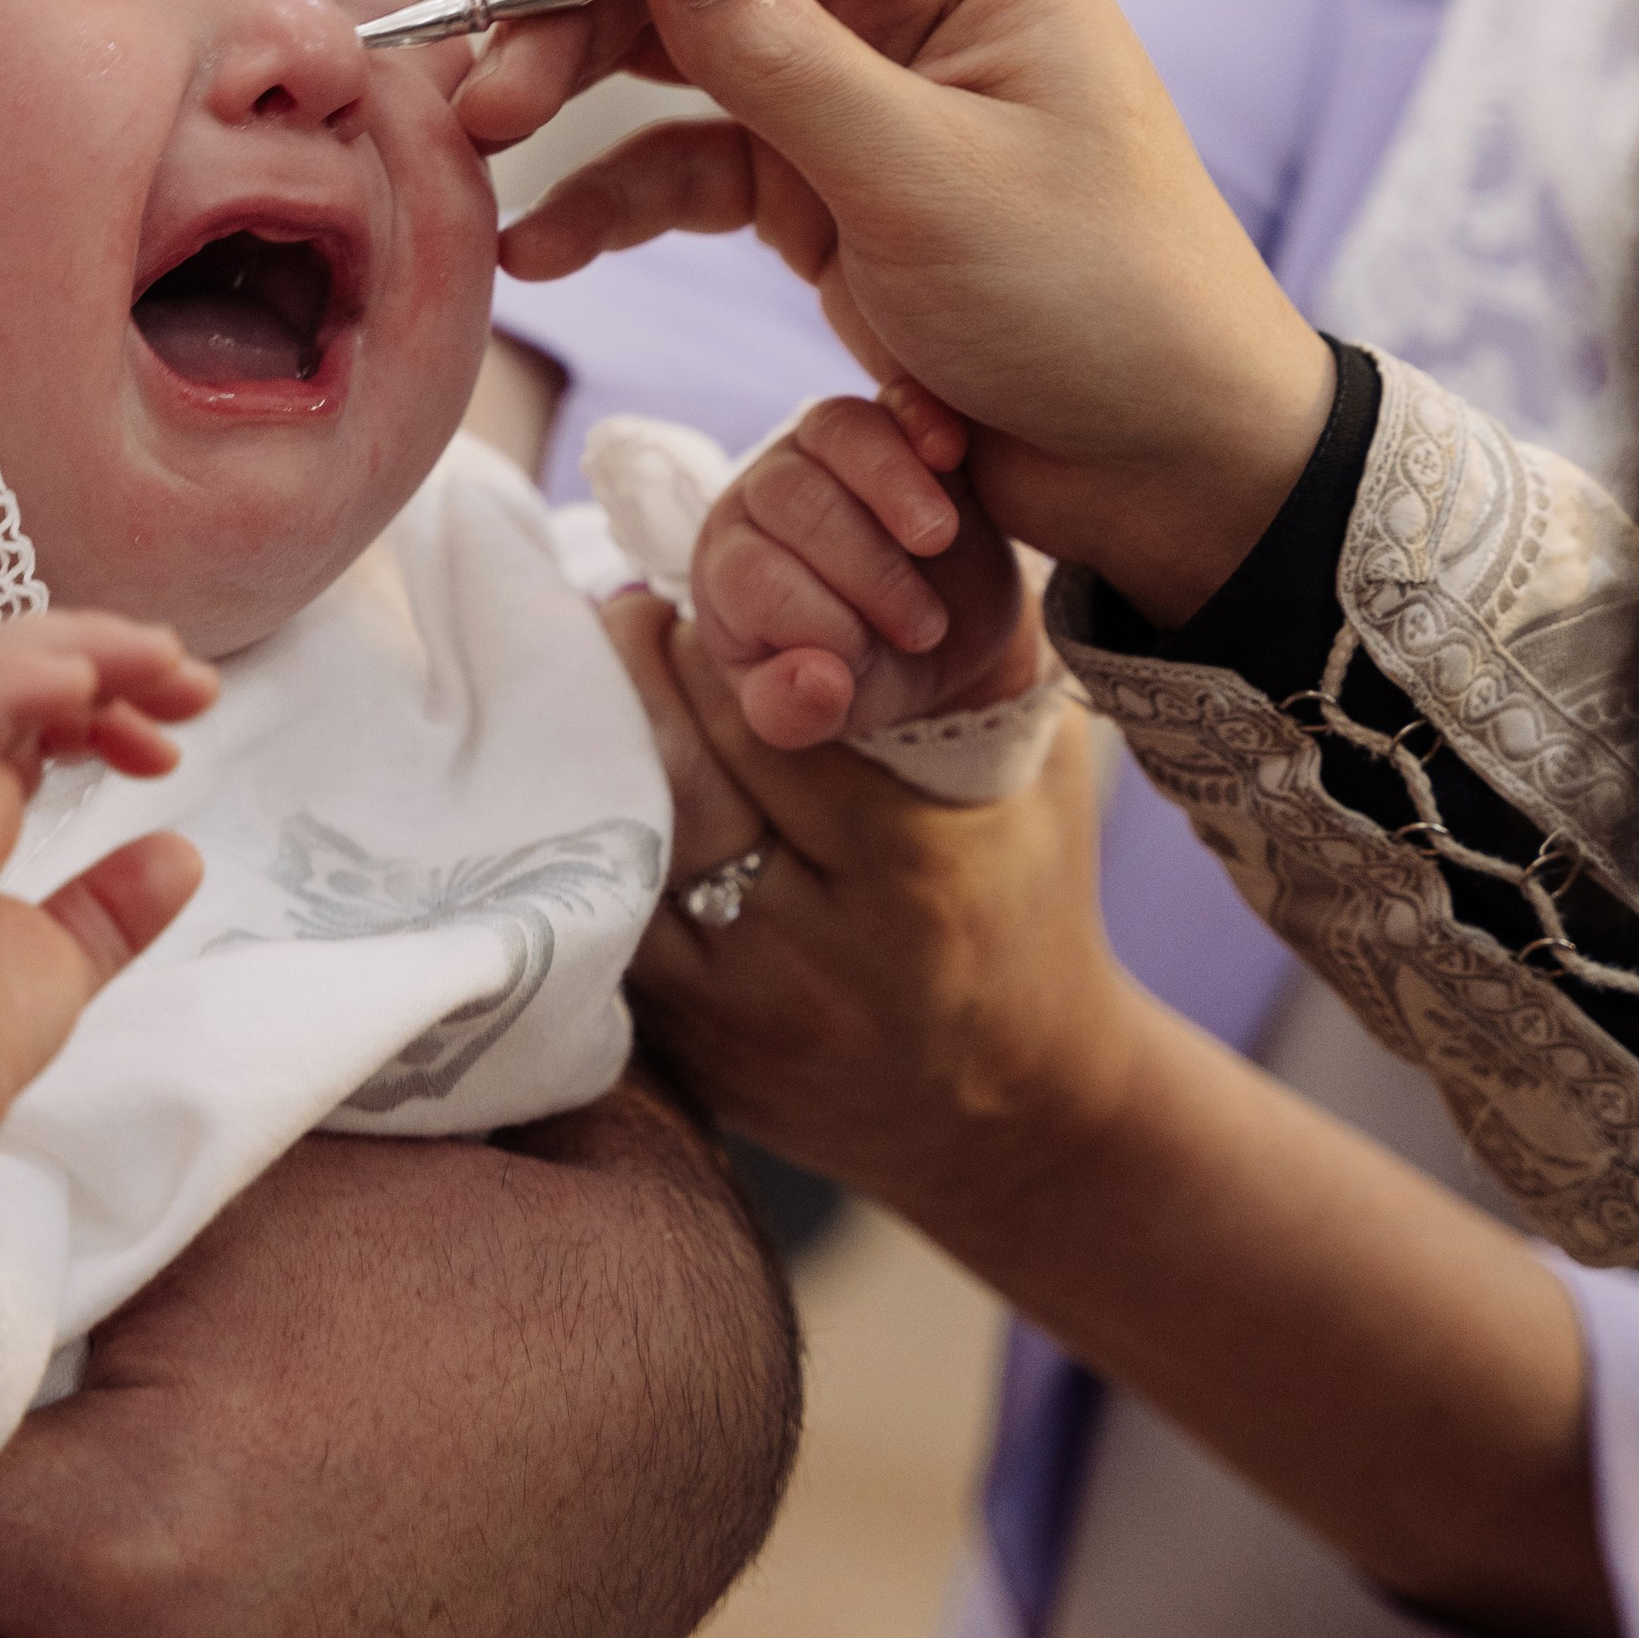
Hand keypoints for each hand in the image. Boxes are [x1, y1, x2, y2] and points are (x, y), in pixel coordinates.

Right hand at [0, 612, 216, 1177]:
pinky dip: (16, 684)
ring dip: (79, 652)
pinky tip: (84, 680)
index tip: (179, 733)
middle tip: (196, 684)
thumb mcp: (50, 969)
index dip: (109, 699)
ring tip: (163, 662)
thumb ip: (108, 911)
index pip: (31, 712)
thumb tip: (181, 856)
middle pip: (12, 672)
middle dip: (111, 658)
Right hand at [461, 0, 1334, 622]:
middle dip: (579, 15)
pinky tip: (544, 244)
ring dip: (578, 98)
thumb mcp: (928, 180)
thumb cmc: (1098, 304)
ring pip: (677, 56)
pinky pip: (693, 164)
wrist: (1170, 465)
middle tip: (480, 90)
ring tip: (481, 145)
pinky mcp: (826, 184)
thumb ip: (783, 58)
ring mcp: (858, 87)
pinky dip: (617, 199)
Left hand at [620, 628, 1620, 1637]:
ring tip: (599, 678)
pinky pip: (611, 924)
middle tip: (627, 612)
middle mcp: (821, 951)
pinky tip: (596, 778)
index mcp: (914, 873)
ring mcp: (745, 1013)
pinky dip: (596, 840)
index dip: (722, 641)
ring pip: (630, 849)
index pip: (774, 720)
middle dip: (642, 674)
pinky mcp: (695, 1053)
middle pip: (684, 776)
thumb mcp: (1042, 774)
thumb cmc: (1034, 907)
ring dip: (601, 746)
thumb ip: (986, 655)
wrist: (1021, 1117)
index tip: (697, 593)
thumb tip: (913, 520)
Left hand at [693, 385, 1044, 748]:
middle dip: (863, 568)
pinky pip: (895, 396)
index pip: (749, 573)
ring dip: (892, 488)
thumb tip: (819, 683)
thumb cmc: (864, 673)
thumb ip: (795, 711)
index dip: (812, 619)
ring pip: (835, 430)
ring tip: (938, 542)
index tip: (867, 660)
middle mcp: (764, 495)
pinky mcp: (894, 420)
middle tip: (921, 627)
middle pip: (790, 497)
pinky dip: (920, 417)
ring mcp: (825, 447)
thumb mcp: (825, 711)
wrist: (943, 635)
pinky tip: (950, 454)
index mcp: (730, 568)